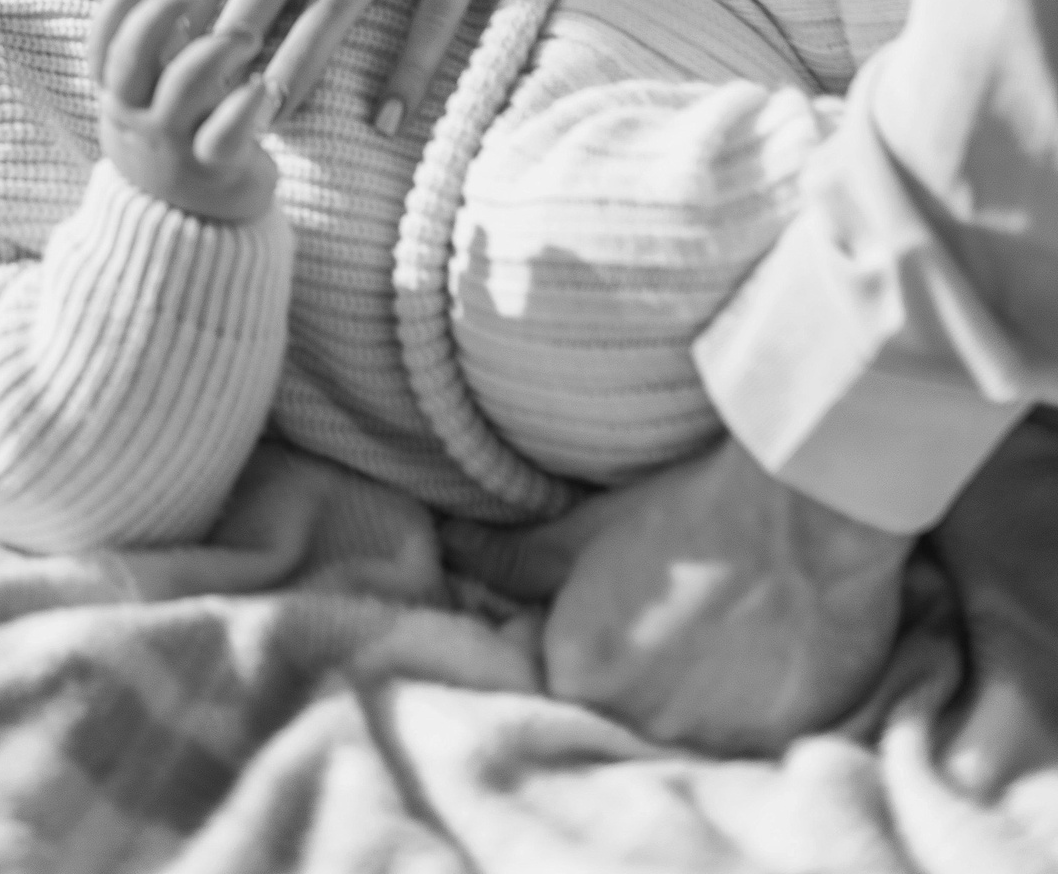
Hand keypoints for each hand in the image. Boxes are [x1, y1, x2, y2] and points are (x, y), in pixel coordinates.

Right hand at [91, 0, 276, 224]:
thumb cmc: (175, 146)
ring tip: (247, 35)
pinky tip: (264, 86)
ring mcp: (173, 147)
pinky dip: (248, 102)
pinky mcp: (215, 171)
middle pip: (133, 56)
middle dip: (161, 12)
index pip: (101, 47)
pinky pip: (228, 131)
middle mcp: (137, 121)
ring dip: (218, 46)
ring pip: (184, 82)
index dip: (117, 7)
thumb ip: (149, 54)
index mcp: (118, 100)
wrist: (190, 232)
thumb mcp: (147, 103)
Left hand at [443, 436, 909, 753]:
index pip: (558, 683)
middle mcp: (630, 720)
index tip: (619, 620)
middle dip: (635, 679)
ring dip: (688, 700)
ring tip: (718, 637)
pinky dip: (743, 713)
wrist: (803, 510)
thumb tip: (451, 545)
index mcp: (575, 671)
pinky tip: (756, 660)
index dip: (585, 649)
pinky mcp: (769, 748)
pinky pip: (739, 745)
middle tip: (675, 624)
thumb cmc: (688, 507)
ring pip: (678, 732)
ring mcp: (703, 742)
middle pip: (617, 715)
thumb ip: (516, 555)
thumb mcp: (591, 526)